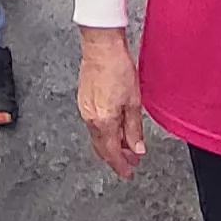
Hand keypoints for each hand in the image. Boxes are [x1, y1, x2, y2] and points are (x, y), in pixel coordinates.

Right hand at [77, 27, 147, 178]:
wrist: (101, 48)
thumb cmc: (118, 68)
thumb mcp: (134, 102)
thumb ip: (134, 129)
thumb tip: (137, 148)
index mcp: (103, 122)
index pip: (112, 153)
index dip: (121, 165)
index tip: (129, 172)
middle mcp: (90, 119)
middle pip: (101, 148)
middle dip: (116, 157)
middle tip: (130, 161)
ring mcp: (84, 109)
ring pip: (97, 136)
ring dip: (110, 144)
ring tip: (126, 144)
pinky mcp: (83, 100)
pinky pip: (93, 125)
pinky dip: (104, 132)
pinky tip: (114, 128)